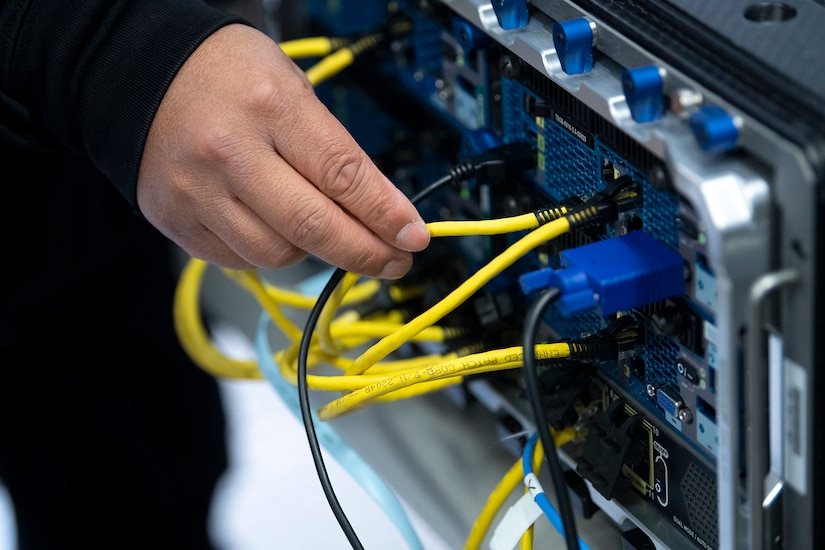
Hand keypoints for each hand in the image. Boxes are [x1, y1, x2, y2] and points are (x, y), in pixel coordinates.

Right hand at [137, 24, 429, 278]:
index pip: (344, 175)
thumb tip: (381, 213)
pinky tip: (271, 227)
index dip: (387, 215)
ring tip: (317, 227)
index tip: (413, 237)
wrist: (139, 77)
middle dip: (366, 253)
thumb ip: (336, 152)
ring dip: (313, 252)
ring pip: (277, 255)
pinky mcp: (176, 222)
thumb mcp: (293, 90)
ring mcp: (196, 192)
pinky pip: (240, 261)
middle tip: (393, 261)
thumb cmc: (225, 76)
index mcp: (268, 106)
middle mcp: (228, 152)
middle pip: (314, 228)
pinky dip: (267, 252)